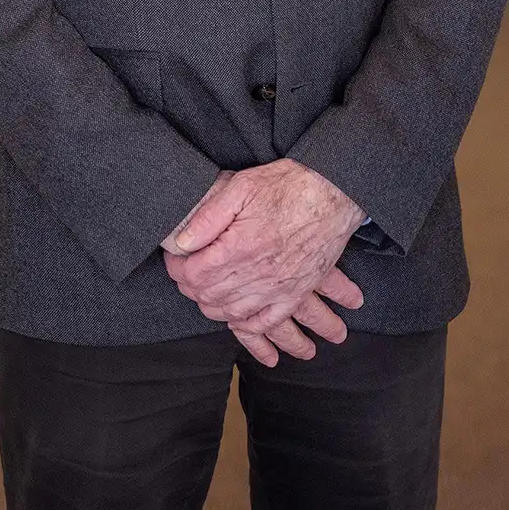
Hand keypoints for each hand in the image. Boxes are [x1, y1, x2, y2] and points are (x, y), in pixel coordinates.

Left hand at [164, 159, 366, 364]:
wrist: (334, 192)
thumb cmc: (289, 185)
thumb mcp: (242, 186)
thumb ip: (208, 216)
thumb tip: (182, 241)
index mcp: (240, 248)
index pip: (194, 275)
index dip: (176, 268)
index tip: (174, 257)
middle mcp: (258, 274)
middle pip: (209, 297)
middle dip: (190, 287)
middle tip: (186, 271)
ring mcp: (278, 288)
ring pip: (232, 313)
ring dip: (211, 306)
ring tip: (205, 288)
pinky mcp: (295, 293)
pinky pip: (265, 322)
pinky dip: (246, 324)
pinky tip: (236, 314)